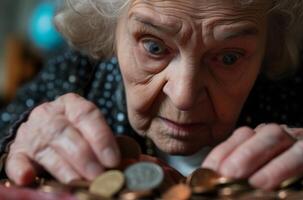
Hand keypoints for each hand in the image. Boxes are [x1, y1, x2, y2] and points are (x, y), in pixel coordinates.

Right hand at [5, 93, 119, 184]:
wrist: (44, 132)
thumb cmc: (78, 133)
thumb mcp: (94, 132)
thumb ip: (114, 145)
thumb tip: (141, 161)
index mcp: (72, 104)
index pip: (87, 114)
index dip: (101, 137)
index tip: (114, 159)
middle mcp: (49, 114)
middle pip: (66, 131)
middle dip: (84, 156)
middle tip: (99, 175)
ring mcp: (31, 131)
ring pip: (46, 147)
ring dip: (64, 167)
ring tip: (80, 182)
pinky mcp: (17, 150)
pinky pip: (16, 159)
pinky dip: (21, 169)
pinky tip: (29, 178)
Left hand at [202, 123, 302, 189]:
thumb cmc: (282, 173)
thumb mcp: (256, 168)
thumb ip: (236, 168)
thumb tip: (209, 173)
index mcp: (267, 137)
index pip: (244, 135)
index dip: (226, 151)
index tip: (212, 169)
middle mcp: (291, 139)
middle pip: (272, 135)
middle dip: (249, 154)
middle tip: (232, 174)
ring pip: (302, 150)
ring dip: (281, 167)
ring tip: (262, 184)